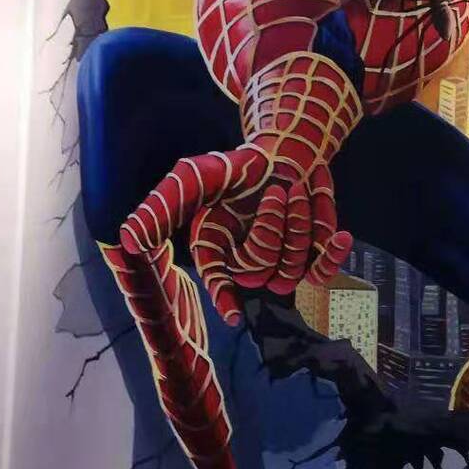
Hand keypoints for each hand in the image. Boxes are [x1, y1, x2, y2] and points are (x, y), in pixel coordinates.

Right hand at [120, 149, 351, 325]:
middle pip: (264, 265)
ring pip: (293, 264)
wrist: (281, 154)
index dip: (224, 298)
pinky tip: (342, 237)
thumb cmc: (234, 169)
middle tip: (279, 190)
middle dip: (275, 224)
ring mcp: (279, 265)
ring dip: (300, 222)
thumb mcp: (194, 179)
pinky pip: (321, 270)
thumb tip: (125, 239)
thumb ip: (162, 208)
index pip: (217, 283)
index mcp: (215, 253)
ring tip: (294, 189)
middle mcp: (245, 266)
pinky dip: (333, 254)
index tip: (232, 314)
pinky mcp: (309, 259)